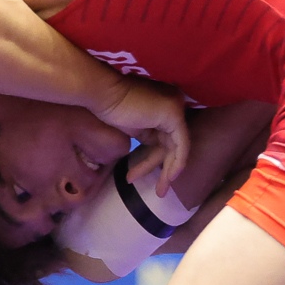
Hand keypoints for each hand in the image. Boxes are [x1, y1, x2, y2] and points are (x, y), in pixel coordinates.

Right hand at [94, 77, 188, 193]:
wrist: (102, 93)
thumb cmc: (109, 107)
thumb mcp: (133, 127)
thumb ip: (147, 135)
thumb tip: (153, 150)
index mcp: (164, 106)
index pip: (166, 138)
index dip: (158, 160)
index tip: (144, 176)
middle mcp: (174, 104)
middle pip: (172, 144)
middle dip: (165, 169)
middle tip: (158, 190)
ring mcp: (176, 108)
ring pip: (177, 147)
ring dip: (168, 171)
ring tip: (159, 191)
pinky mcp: (174, 114)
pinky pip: (181, 144)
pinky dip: (177, 162)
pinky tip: (170, 178)